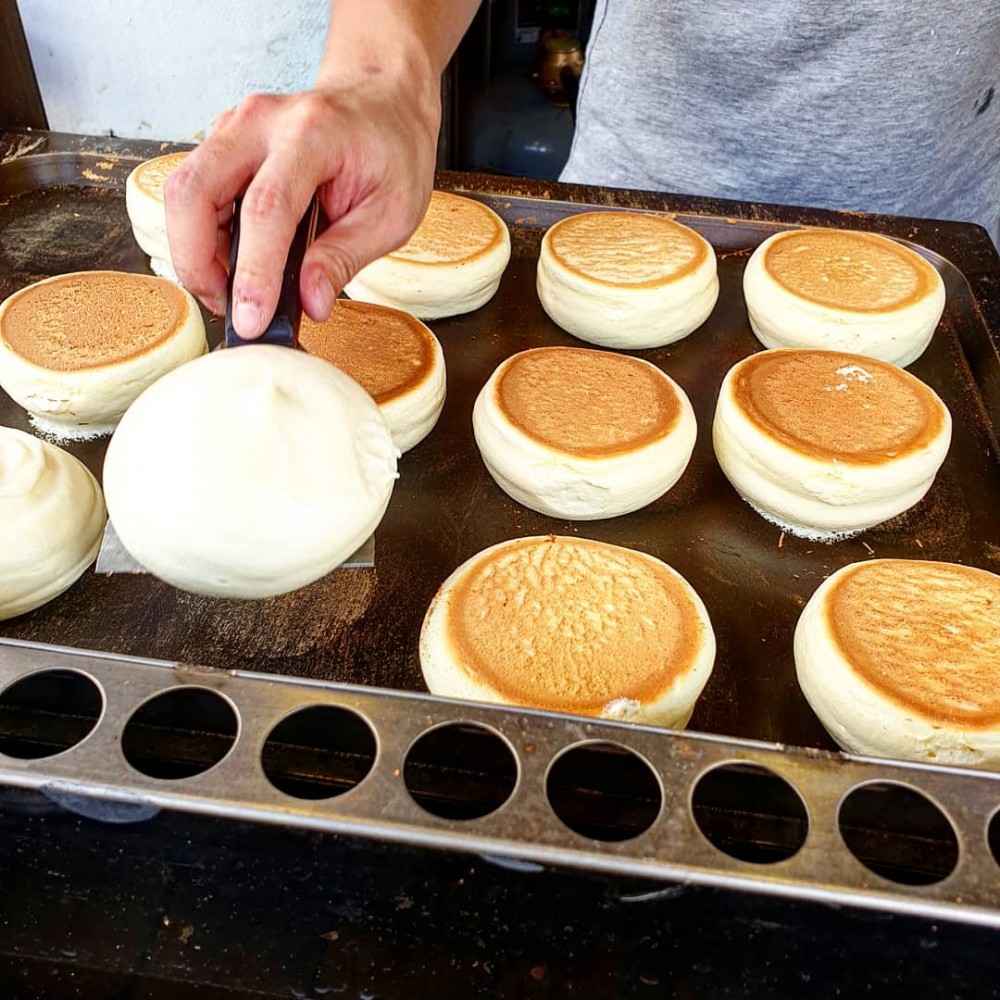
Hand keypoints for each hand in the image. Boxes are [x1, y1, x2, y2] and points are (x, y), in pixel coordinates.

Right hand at [164, 68, 439, 337]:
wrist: (381, 99)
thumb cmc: (392, 152)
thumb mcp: (392, 214)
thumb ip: (346, 257)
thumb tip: (310, 303)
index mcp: (312, 135)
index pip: (266, 208)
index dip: (252, 272)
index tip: (251, 320)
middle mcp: (260, 123)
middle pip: (193, 190)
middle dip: (195, 260)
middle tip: (227, 306)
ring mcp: (234, 128)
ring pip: (182, 192)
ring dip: (196, 252)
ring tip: (237, 289)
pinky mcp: (223, 143)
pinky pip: (194, 193)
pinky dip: (204, 235)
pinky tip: (238, 260)